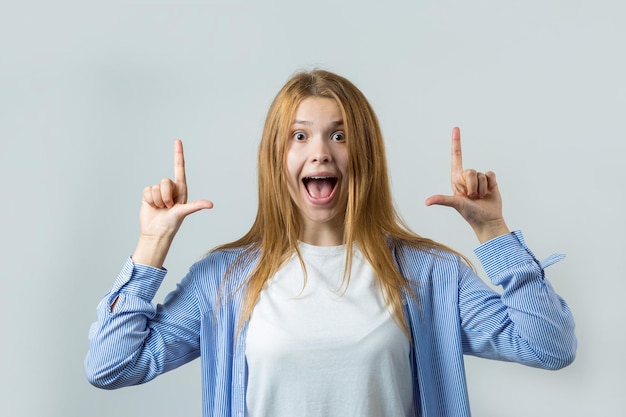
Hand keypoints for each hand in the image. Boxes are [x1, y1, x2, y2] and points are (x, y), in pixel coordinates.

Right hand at [133, 140, 212, 266]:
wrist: (156, 232)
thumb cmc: (172, 224)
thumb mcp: (184, 213)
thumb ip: (196, 206)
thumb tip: (210, 204)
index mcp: (181, 189)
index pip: (179, 168)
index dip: (178, 154)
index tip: (177, 140)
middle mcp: (170, 187)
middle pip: (165, 181)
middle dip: (165, 196)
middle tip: (168, 207)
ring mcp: (159, 190)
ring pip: (155, 187)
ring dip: (157, 200)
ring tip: (161, 208)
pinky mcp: (148, 194)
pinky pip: (147, 190)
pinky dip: (149, 200)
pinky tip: (152, 207)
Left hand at [425, 127, 509, 242]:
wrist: (487, 220)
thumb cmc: (469, 214)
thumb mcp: (455, 204)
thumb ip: (442, 200)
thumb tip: (427, 202)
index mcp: (456, 178)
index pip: (456, 156)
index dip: (456, 142)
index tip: (456, 128)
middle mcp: (467, 176)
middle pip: (470, 171)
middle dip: (472, 186)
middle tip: (471, 197)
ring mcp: (478, 178)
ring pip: (481, 174)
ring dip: (481, 188)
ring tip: (479, 198)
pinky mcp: (490, 180)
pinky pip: (491, 174)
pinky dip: (490, 185)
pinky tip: (489, 193)